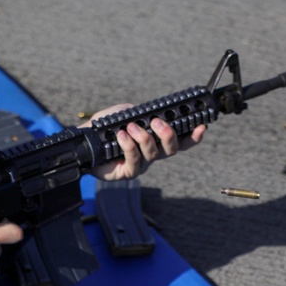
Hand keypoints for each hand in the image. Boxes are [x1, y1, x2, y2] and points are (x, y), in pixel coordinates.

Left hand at [85, 103, 205, 181]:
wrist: (84, 140)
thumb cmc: (105, 127)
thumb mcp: (125, 113)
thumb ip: (140, 112)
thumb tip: (150, 114)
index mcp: (155, 140)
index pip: (179, 141)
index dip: (192, 136)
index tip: (201, 126)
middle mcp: (151, 154)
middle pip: (171, 150)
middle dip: (168, 135)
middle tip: (158, 123)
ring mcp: (140, 164)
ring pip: (152, 154)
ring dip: (144, 138)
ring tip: (131, 127)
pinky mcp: (126, 172)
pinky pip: (134, 160)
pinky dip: (129, 146)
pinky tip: (122, 135)